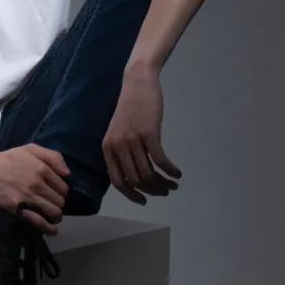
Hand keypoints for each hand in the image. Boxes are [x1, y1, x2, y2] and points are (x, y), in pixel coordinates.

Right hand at [0, 144, 70, 234]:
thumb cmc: (6, 159)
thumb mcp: (30, 149)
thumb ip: (52, 156)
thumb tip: (68, 174)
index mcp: (41, 168)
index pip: (63, 187)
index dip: (62, 193)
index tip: (55, 194)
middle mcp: (37, 183)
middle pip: (60, 201)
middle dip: (59, 204)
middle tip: (52, 205)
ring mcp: (27, 197)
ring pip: (53, 212)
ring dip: (55, 216)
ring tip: (51, 216)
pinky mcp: (17, 209)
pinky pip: (39, 222)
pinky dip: (48, 228)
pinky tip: (52, 231)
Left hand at [103, 67, 181, 204]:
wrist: (137, 83)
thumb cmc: (130, 108)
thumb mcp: (119, 132)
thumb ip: (122, 152)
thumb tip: (133, 176)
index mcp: (108, 148)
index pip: (117, 181)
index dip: (131, 194)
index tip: (144, 200)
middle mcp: (117, 146)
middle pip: (136, 180)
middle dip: (152, 191)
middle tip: (164, 192)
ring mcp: (132, 140)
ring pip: (148, 173)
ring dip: (163, 184)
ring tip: (172, 185)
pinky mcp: (149, 133)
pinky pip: (160, 161)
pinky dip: (170, 171)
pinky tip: (177, 173)